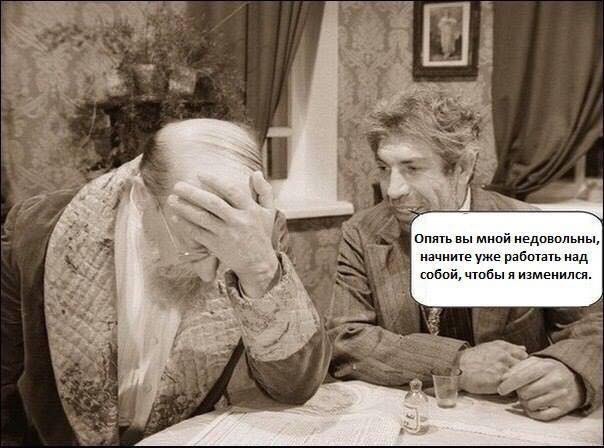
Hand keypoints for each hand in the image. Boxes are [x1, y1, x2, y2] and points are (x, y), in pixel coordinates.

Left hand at [168, 171, 277, 298]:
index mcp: (250, 210)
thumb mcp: (268, 212)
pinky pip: (198, 234)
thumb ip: (264, 191)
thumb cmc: (262, 235)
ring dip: (184, 208)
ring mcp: (227, 234)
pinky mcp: (217, 246)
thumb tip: (256, 172)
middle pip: (212, 203)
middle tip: (177, 185)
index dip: (214, 181)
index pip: (231, 191)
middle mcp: (238, 221)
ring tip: (171, 200)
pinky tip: (175, 217)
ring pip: (202, 218)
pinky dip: (185, 225)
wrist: (259, 265)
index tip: (199, 174)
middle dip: (193, 193)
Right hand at [457, 340, 527, 393]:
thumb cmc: (472, 358)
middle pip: (524, 368)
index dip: (523, 364)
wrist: (456, 367)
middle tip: (517, 379)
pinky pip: (512, 388)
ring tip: (510, 385)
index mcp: (503, 348)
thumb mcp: (490, 347)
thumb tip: (524, 349)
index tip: (520, 368)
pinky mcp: (498, 380)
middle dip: (523, 374)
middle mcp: (504, 356)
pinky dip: (511, 390)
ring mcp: (502, 368)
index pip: (524, 356)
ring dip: (518, 383)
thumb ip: (508, 348)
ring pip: (520, 378)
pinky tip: (505, 390)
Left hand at [497, 357, 583, 420]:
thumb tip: (503, 379)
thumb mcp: (534, 362)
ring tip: (528, 396)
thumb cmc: (548, 369)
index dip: (508, 385)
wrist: (574, 377)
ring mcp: (560, 395)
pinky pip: (542, 416)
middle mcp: (555, 381)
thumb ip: (517, 368)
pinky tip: (533, 406)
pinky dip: (533, 412)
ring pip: (531, 405)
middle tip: (521, 390)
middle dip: (519, 393)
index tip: (500, 390)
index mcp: (545, 367)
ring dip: (525, 403)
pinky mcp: (564, 408)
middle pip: (525, 393)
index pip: (521, 377)